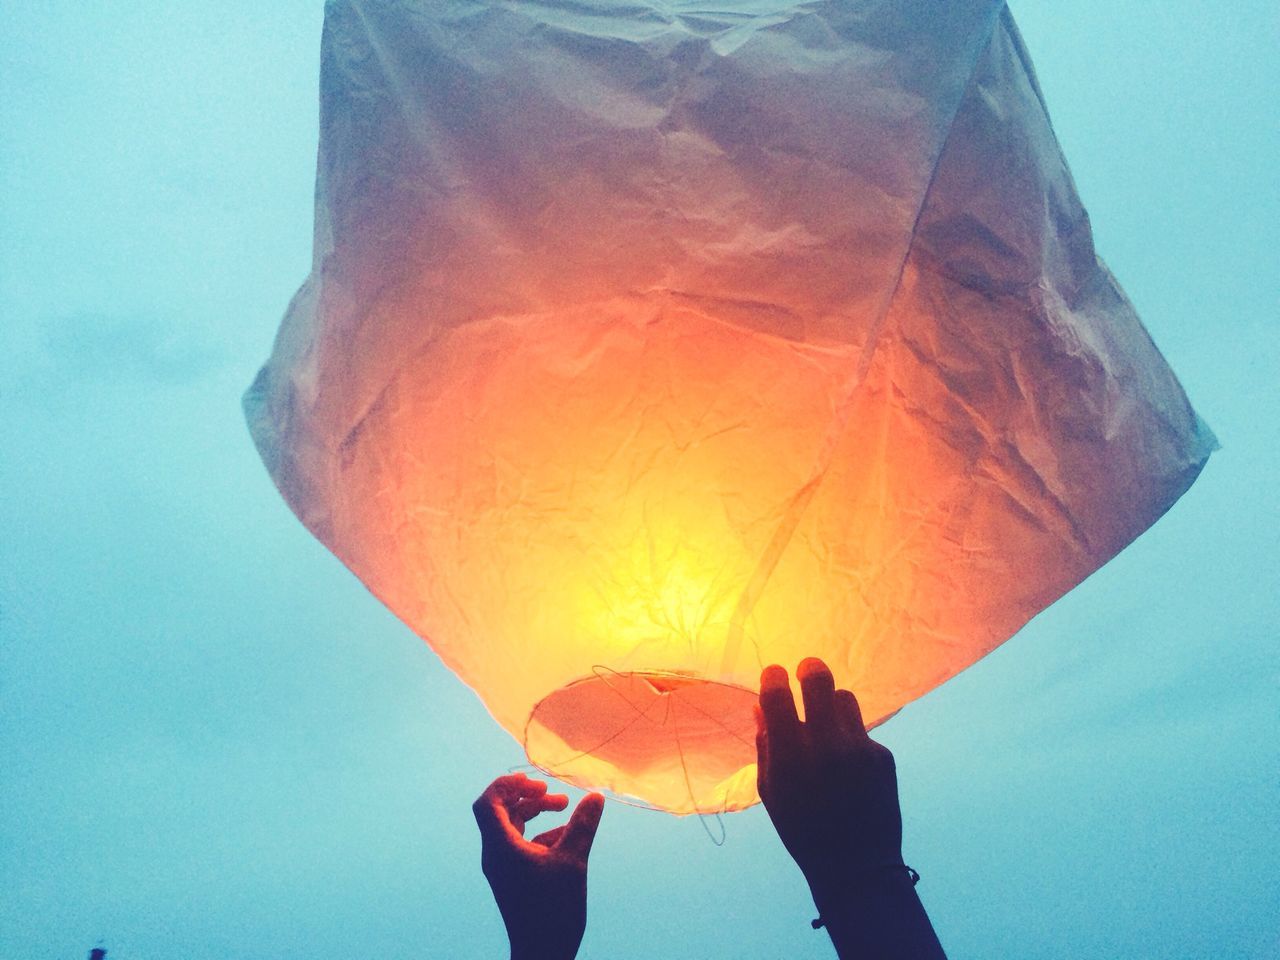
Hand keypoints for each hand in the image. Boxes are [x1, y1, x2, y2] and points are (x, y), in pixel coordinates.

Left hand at [473, 773, 604, 959]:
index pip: (488, 803)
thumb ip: (583, 825)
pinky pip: (521, 845)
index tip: (536, 782)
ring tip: (565, 808)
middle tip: (553, 794)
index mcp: (500, 847)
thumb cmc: (553, 910)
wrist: (543, 954)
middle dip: (526, 796)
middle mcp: (496, 855)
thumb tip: (595, 796)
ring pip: (512, 828)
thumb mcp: (573, 861)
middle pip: (500, 811)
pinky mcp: (514, 879)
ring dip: (535, 813)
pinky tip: (565, 837)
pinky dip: (540, 834)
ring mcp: (503, 868)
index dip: (507, 784)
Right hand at [755, 658, 903, 900]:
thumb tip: (759, 705)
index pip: (777, 694)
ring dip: (832, 705)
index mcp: (790, 756)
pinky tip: (849, 768)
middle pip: (818, 680)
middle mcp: (825, 745)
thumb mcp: (772, 792)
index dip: (773, 676)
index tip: (774, 675)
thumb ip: (765, 745)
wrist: (857, 867)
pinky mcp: (882, 756)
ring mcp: (858, 748)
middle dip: (809, 669)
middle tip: (806, 670)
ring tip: (828, 727)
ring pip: (845, 698)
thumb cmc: (804, 830)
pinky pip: (862, 731)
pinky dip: (851, 739)